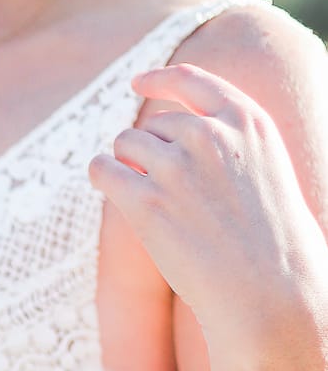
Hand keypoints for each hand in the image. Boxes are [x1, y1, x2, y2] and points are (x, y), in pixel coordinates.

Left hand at [88, 60, 327, 350]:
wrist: (269, 291)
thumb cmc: (267, 239)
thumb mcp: (262, 170)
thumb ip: (224, 140)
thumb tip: (162, 127)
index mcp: (247, 121)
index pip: (192, 82)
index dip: (160, 79)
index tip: (138, 82)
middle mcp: (211, 135)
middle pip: (152, 123)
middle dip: (151, 151)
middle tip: (174, 196)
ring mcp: (176, 166)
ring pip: (125, 143)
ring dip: (128, 165)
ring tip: (157, 204)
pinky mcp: (145, 202)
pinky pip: (102, 169)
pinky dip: (103, 176)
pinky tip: (116, 193)